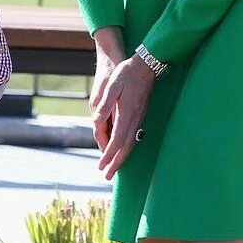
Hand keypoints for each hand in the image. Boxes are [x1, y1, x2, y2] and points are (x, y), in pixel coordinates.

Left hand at [92, 54, 155, 180]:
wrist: (146, 65)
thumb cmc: (127, 73)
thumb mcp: (112, 85)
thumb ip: (105, 103)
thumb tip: (96, 120)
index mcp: (126, 113)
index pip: (116, 140)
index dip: (108, 155)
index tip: (101, 166)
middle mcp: (134, 118)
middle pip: (125, 147)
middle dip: (116, 163)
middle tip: (107, 176)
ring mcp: (139, 118)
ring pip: (131, 143)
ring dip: (122, 157)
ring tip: (114, 168)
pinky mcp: (140, 115)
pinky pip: (134, 137)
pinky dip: (128, 148)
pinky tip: (123, 151)